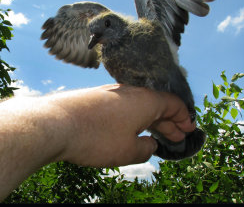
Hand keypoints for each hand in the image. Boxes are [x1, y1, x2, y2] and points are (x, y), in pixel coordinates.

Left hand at [54, 84, 195, 166]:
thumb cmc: (95, 137)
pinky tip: (128, 130)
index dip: (183, 118)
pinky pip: (121, 107)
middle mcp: (129, 92)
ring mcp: (110, 93)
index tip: (189, 129)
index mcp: (145, 101)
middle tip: (176, 136)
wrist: (55, 123)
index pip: (173, 104)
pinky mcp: (95, 98)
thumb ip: (145, 149)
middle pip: (156, 105)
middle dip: (168, 122)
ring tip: (154, 136)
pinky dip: (131, 118)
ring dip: (149, 120)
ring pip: (137, 106)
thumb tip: (149, 145)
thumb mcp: (127, 151)